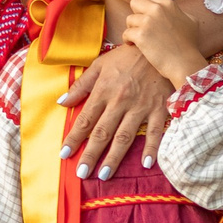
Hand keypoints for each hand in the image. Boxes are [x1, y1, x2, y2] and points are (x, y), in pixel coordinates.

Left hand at [57, 43, 173, 178]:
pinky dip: (152, 148)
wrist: (158, 47)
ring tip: (104, 175)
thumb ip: (81, 85)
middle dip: (90, 154)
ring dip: (114, 157)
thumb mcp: (100, 65)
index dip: (73, 138)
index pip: (85, 120)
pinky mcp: (160, 109)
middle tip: (81, 173)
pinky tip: (146, 164)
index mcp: (103, 91)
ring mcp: (141, 107)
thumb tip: (61, 102)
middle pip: (102, 133)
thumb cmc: (127, 56)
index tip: (64, 154)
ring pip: (124, 137)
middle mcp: (119, 102)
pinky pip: (155, 132)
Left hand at [123, 0, 208, 87]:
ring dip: (132, 29)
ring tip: (139, 38)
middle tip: (142, 26)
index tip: (148, 14)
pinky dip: (128, 40)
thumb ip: (178, 12)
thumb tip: (172, 9)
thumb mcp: (191, 21)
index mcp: (168, 4)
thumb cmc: (189, 45)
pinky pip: (126, 33)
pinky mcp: (140, 35)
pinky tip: (134, 45)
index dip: (146, 4)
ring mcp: (147, 22)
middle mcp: (157, 10)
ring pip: (129, 19)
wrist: (185, 63)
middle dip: (137, 14)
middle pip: (135, 2)